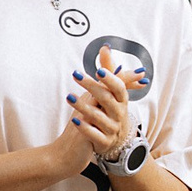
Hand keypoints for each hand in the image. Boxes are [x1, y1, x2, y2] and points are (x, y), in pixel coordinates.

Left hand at [66, 47, 143, 162]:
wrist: (110, 141)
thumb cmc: (108, 111)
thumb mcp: (110, 92)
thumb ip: (108, 70)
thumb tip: (105, 47)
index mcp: (122, 101)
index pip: (119, 88)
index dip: (110, 79)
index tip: (98, 70)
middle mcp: (120, 115)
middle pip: (107, 99)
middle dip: (91, 86)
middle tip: (75, 75)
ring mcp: (113, 130)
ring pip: (99, 118)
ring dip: (84, 106)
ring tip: (69, 97)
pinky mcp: (104, 143)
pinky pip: (95, 136)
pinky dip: (85, 128)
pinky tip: (75, 121)